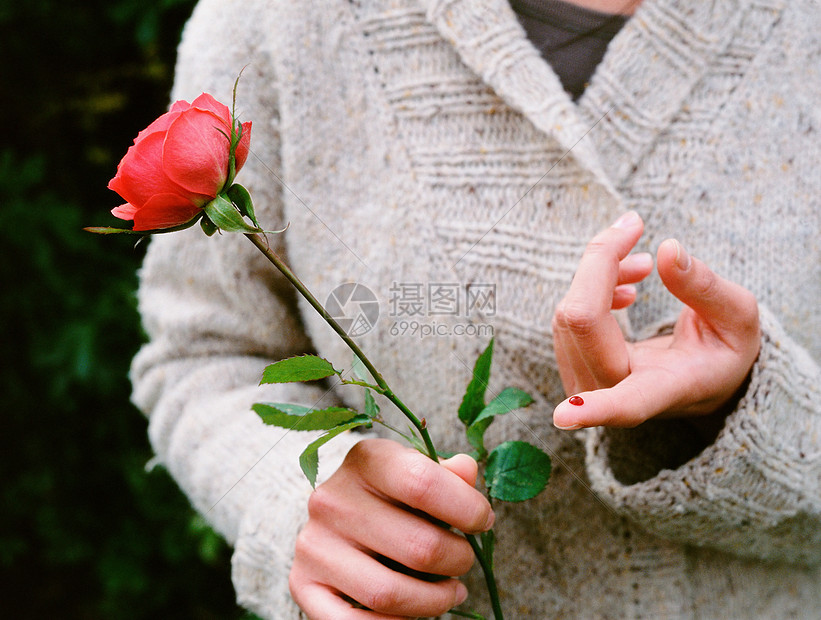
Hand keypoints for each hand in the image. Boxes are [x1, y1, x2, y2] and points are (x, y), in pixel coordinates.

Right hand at [289, 438, 493, 617]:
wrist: (335, 516)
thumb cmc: (390, 492)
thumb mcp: (415, 471)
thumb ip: (444, 473)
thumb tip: (467, 472)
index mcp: (364, 460)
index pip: (423, 483)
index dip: (467, 508)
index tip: (483, 521)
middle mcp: (331, 499)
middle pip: (418, 546)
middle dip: (458, 561)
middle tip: (464, 561)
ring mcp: (313, 544)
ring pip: (390, 593)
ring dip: (435, 600)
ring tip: (451, 591)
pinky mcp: (302, 583)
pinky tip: (416, 614)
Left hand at [551, 211, 759, 428]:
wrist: (703, 376)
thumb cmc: (722, 351)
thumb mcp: (738, 319)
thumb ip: (706, 287)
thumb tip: (667, 251)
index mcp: (662, 390)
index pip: (625, 403)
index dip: (594, 408)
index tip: (563, 416)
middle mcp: (615, 390)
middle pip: (580, 319)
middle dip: (601, 261)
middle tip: (634, 225)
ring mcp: (586, 381)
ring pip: (568, 312)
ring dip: (600, 271)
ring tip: (643, 264)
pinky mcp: (572, 364)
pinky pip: (567, 315)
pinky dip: (593, 285)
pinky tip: (626, 284)